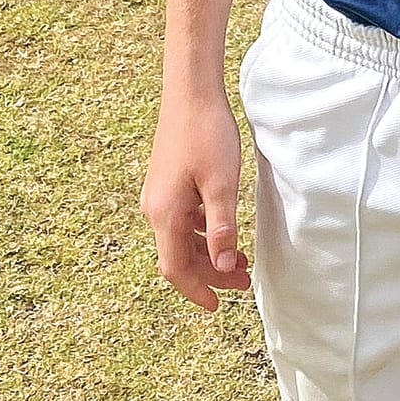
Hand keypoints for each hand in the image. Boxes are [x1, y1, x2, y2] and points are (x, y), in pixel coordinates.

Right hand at [142, 84, 252, 310]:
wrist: (190, 93)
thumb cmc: (206, 134)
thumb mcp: (221, 184)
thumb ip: (222, 227)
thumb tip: (225, 265)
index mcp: (165, 213)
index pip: (175, 268)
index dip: (196, 290)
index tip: (216, 307)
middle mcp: (155, 208)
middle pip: (178, 256)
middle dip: (210, 273)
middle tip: (243, 282)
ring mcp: (160, 196)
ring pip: (181, 239)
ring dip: (208, 254)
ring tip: (241, 260)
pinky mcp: (168, 184)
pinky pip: (182, 221)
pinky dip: (203, 234)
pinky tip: (224, 230)